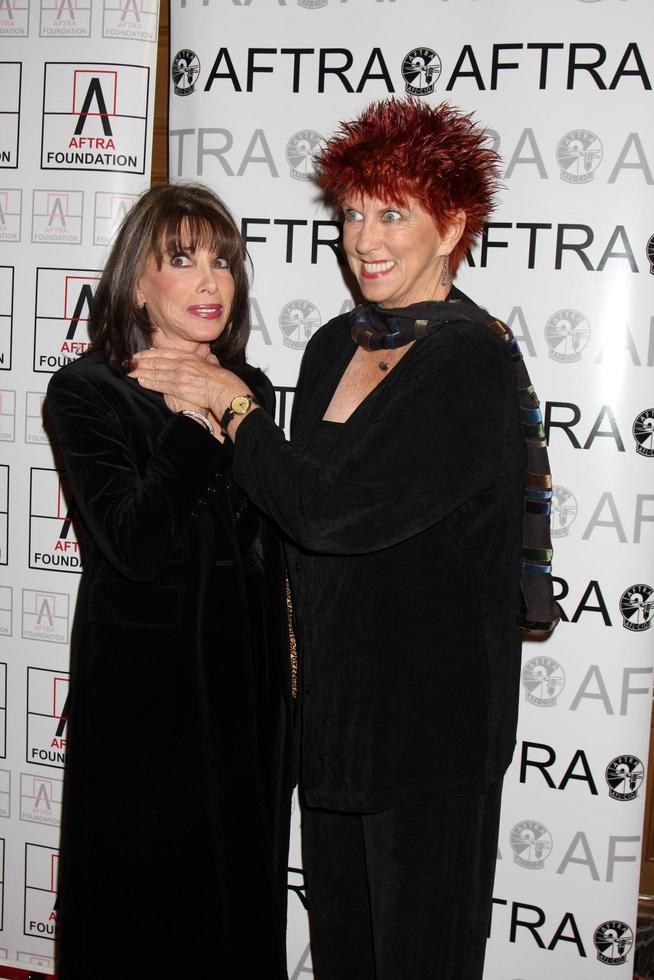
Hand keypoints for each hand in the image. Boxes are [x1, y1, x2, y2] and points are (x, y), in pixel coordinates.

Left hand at [130, 349, 253, 431]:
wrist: (226, 391)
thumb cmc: (223, 380)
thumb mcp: (214, 363)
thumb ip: (207, 358)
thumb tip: (207, 354)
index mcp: (189, 357)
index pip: (164, 353)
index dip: (150, 354)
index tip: (140, 355)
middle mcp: (183, 364)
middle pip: (157, 361)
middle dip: (141, 362)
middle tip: (128, 363)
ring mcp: (180, 375)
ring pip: (157, 372)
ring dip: (142, 372)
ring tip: (130, 372)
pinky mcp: (180, 388)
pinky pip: (161, 384)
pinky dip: (150, 382)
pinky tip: (141, 381)